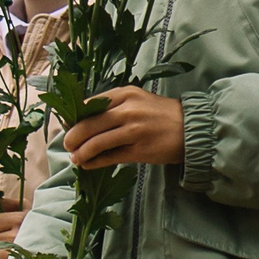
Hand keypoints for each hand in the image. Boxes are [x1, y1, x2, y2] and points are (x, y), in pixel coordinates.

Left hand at [66, 89, 184, 171]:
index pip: (90, 104)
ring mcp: (134, 130)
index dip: (74, 117)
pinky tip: (88, 165)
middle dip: (73, 137)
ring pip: (97, 142)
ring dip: (81, 152)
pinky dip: (95, 162)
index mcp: (125, 94)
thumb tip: (83, 119)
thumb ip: (114, 106)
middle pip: (89, 124)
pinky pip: (110, 157)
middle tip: (67, 145)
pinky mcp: (139, 150)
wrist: (191, 128)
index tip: (67, 126)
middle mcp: (128, 110)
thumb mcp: (137, 100)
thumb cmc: (161, 115)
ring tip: (76, 158)